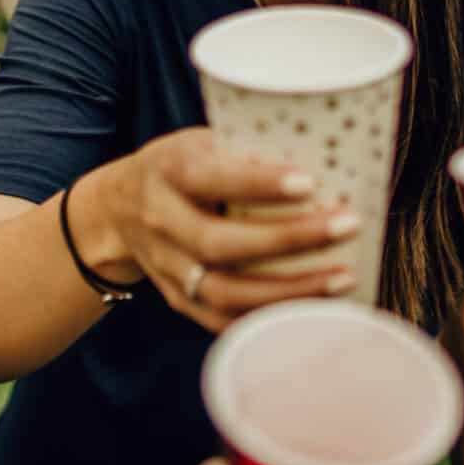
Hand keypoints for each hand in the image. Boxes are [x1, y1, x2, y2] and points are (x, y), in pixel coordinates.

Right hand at [93, 128, 360, 332]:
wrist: (116, 210)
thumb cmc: (178, 167)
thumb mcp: (201, 142)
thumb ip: (246, 153)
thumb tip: (322, 160)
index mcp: (169, 171)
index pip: (212, 179)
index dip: (259, 184)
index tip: (310, 181)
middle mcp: (161, 222)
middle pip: (220, 242)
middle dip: (289, 238)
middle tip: (347, 225)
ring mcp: (167, 268)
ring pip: (226, 292)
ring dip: (289, 290)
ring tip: (343, 277)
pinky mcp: (179, 300)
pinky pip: (225, 322)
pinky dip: (270, 320)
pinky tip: (314, 310)